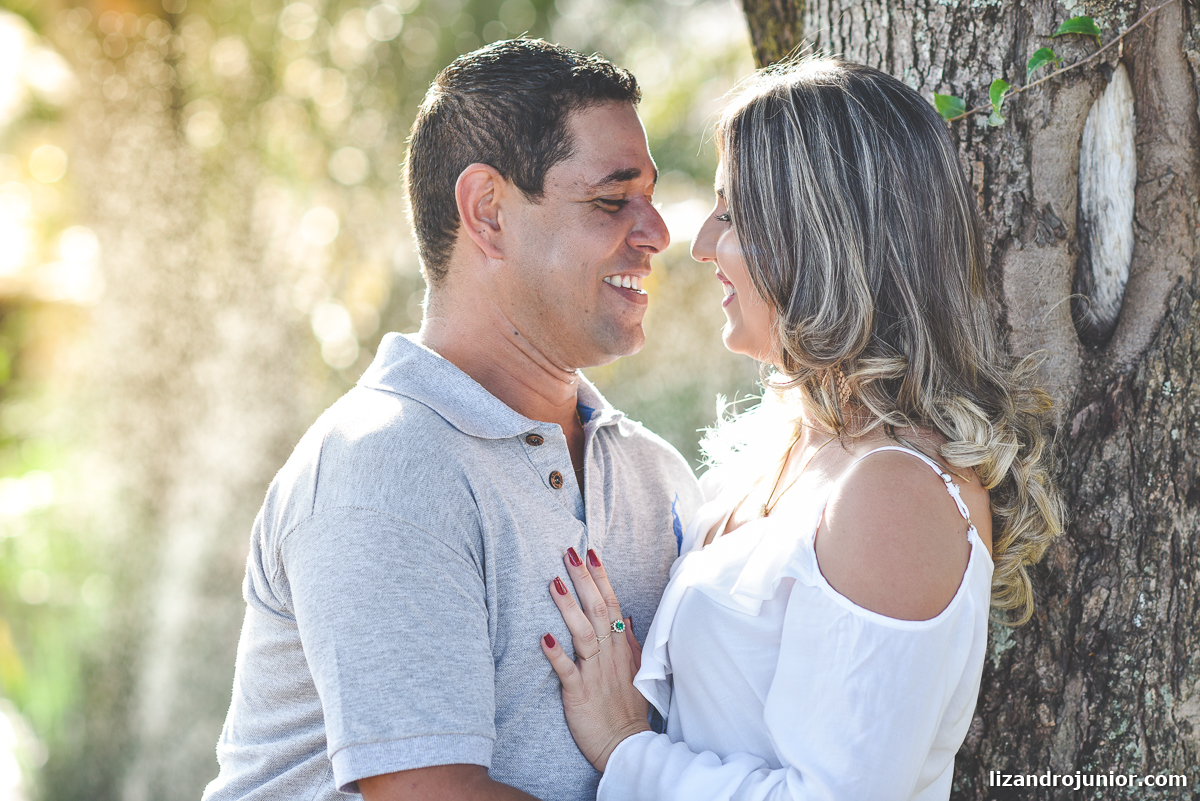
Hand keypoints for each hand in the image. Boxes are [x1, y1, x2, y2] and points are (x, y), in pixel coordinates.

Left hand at [541, 548, 650, 771]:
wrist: (626, 747)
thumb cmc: (627, 709)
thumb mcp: (635, 671)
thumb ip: (629, 642)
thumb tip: (627, 616)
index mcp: (621, 648)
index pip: (612, 605)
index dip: (601, 579)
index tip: (590, 554)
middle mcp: (610, 655)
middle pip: (597, 611)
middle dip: (584, 581)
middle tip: (568, 554)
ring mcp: (595, 673)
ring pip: (582, 633)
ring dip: (568, 607)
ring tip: (553, 582)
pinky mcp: (579, 693)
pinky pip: (567, 670)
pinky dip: (556, 653)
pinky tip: (543, 636)